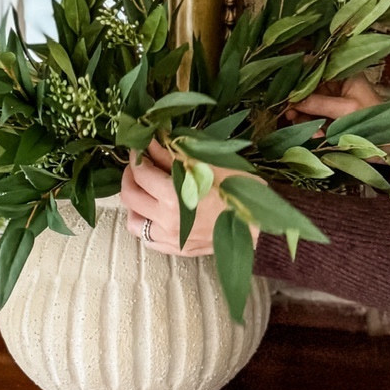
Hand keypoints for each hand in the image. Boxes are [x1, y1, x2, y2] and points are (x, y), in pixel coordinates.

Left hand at [120, 140, 252, 258]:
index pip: (140, 172)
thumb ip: (174, 155)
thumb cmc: (240, 191)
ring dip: (134, 204)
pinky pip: (148, 239)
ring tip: (146, 192)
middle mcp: (166, 220)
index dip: (137, 156)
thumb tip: (153, 140)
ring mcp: (170, 238)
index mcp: (173, 196)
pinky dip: (146, 223)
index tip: (139, 147)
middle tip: (139, 166)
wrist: (260, 226)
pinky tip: (156, 213)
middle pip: (130, 196)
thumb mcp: (207, 165)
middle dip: (130, 176)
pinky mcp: (177, 249)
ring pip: (134, 221)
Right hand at [293, 74, 383, 125]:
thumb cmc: (374, 121)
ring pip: (307, 105)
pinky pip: (312, 118)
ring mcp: (332, 101)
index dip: (299, 75)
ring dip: (303, 118)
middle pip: (307, 88)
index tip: (285, 87)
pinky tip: (315, 137)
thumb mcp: (346, 110)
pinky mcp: (329, 117)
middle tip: (290, 114)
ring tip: (310, 133)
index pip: (316, 66)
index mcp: (344, 74)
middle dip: (298, 102)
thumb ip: (319, 103)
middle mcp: (336, 84)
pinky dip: (311, 128)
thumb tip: (291, 99)